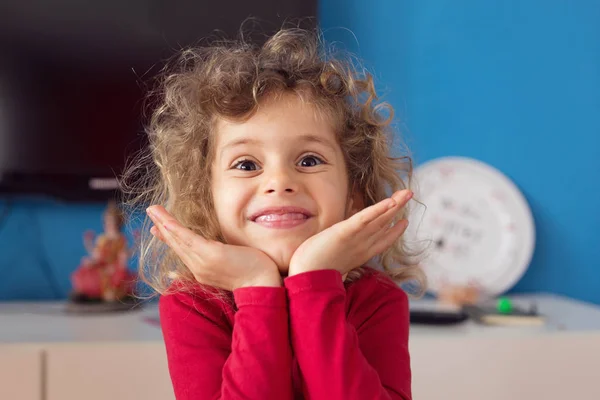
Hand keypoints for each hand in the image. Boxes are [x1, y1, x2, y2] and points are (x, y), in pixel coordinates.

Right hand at [147, 205, 280, 290]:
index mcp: (203, 270)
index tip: (158, 228)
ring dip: (164, 223)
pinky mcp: (211, 255)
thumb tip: (217, 249)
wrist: (263, 284)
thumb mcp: (233, 263)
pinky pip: (189, 240)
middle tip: (151, 212)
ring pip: (179, 240)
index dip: (169, 238)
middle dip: (162, 227)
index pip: (182, 251)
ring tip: (152, 209)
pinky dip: (175, 229)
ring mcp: (203, 262)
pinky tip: (166, 221)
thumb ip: (222, 257)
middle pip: (176, 244)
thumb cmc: (254, 273)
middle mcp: (199, 268)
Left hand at [288, 190, 412, 277]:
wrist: (305, 280)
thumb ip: (336, 258)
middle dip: (398, 210)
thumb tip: (334, 255)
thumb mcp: (329, 263)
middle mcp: (362, 247)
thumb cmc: (312, 273)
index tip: (404, 222)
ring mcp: (355, 240)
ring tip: (407, 193)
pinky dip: (378, 209)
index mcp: (359, 255)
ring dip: (394, 204)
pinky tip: (391, 201)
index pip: (381, 241)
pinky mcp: (345, 233)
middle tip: (409, 196)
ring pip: (380, 219)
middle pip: (385, 225)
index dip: (394, 231)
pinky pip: (365, 219)